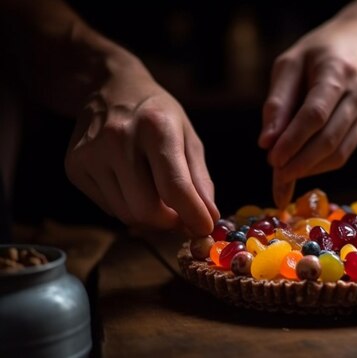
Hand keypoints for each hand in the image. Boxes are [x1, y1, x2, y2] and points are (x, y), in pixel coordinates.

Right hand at [65, 64, 219, 236]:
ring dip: (148, 217)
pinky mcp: (74, 167)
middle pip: (146, 209)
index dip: (192, 215)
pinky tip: (132, 183)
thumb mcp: (188, 137)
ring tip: (158, 197)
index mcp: (155, 127)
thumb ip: (200, 180)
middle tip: (181, 216)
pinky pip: (108, 208)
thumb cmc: (158, 114)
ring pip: (126, 214)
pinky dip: (127, 206)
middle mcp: (118, 139)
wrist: (110, 88)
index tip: (204, 228)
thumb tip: (208, 218)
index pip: (174, 187)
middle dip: (169, 222)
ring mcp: (90, 154)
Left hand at [258, 17, 356, 183]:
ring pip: (339, 152)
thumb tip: (266, 142)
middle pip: (329, 139)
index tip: (272, 159)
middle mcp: (356, 95)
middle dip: (300, 162)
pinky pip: (343, 153)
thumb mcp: (290, 64)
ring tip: (284, 176)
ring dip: (310, 169)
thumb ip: (277, 102)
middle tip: (275, 175)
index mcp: (336, 73)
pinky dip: (320, 166)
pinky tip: (301, 167)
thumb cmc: (318, 52)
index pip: (315, 115)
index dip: (293, 141)